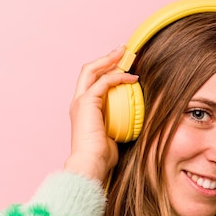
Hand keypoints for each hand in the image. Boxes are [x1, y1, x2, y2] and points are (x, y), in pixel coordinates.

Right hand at [64, 46, 138, 181]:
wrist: (91, 164)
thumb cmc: (103, 157)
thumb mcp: (115, 134)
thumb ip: (121, 122)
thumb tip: (137, 118)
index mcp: (84, 109)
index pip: (92, 82)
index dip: (106, 70)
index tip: (122, 65)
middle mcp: (79, 102)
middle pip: (89, 71)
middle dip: (106, 58)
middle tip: (123, 51)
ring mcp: (81, 101)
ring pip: (93, 70)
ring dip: (110, 60)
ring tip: (126, 54)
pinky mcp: (87, 103)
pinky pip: (104, 82)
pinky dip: (118, 77)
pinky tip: (132, 78)